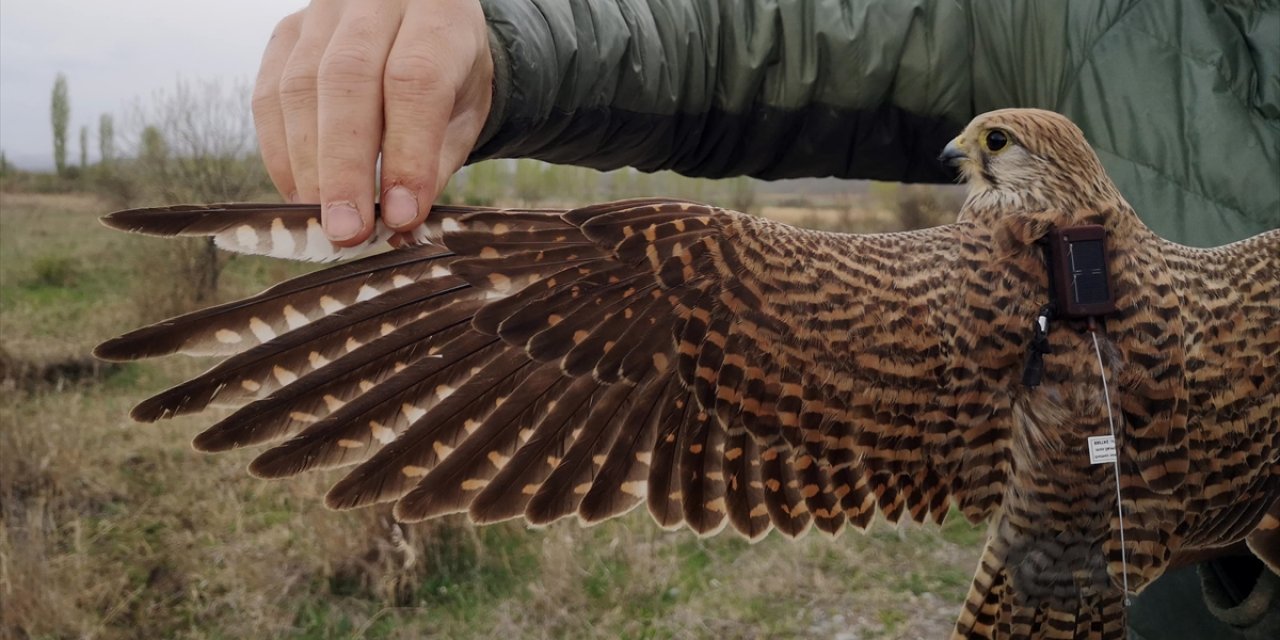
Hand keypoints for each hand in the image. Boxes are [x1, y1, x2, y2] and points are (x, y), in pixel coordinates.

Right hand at [253, 0, 491, 245]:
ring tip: (324, 220)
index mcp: (438, 13)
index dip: (405, 152)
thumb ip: (435, 161)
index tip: (399, 215)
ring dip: (308, 166)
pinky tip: (301, 193)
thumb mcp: (465, 116)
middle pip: (347, 81)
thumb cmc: (452, 78)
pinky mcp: (285, 33)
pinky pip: (269, 95)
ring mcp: (323, 11)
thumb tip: (397, 220)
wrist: (424, 28)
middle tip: (347, 230)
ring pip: (300, 87)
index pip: (415, 80)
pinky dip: (280, 153)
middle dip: (344, 167)